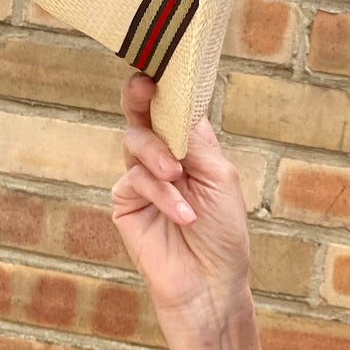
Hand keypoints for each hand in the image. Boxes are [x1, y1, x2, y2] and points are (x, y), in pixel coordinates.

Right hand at [111, 73, 252, 336]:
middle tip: (144, 86)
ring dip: (158, 156)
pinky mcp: (125, 202)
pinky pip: (135, 181)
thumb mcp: (219, 180)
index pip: (175, 107)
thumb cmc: (223, 234)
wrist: (210, 285)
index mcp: (190, 147)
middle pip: (143, 114)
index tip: (163, 64)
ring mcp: (141, 178)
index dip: (168, 84)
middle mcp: (163, 156)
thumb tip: (180, 100)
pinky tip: (183, 214)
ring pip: (135, 142)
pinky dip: (161, 194)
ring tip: (176, 175)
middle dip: (141, 97)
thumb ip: (197, 141)